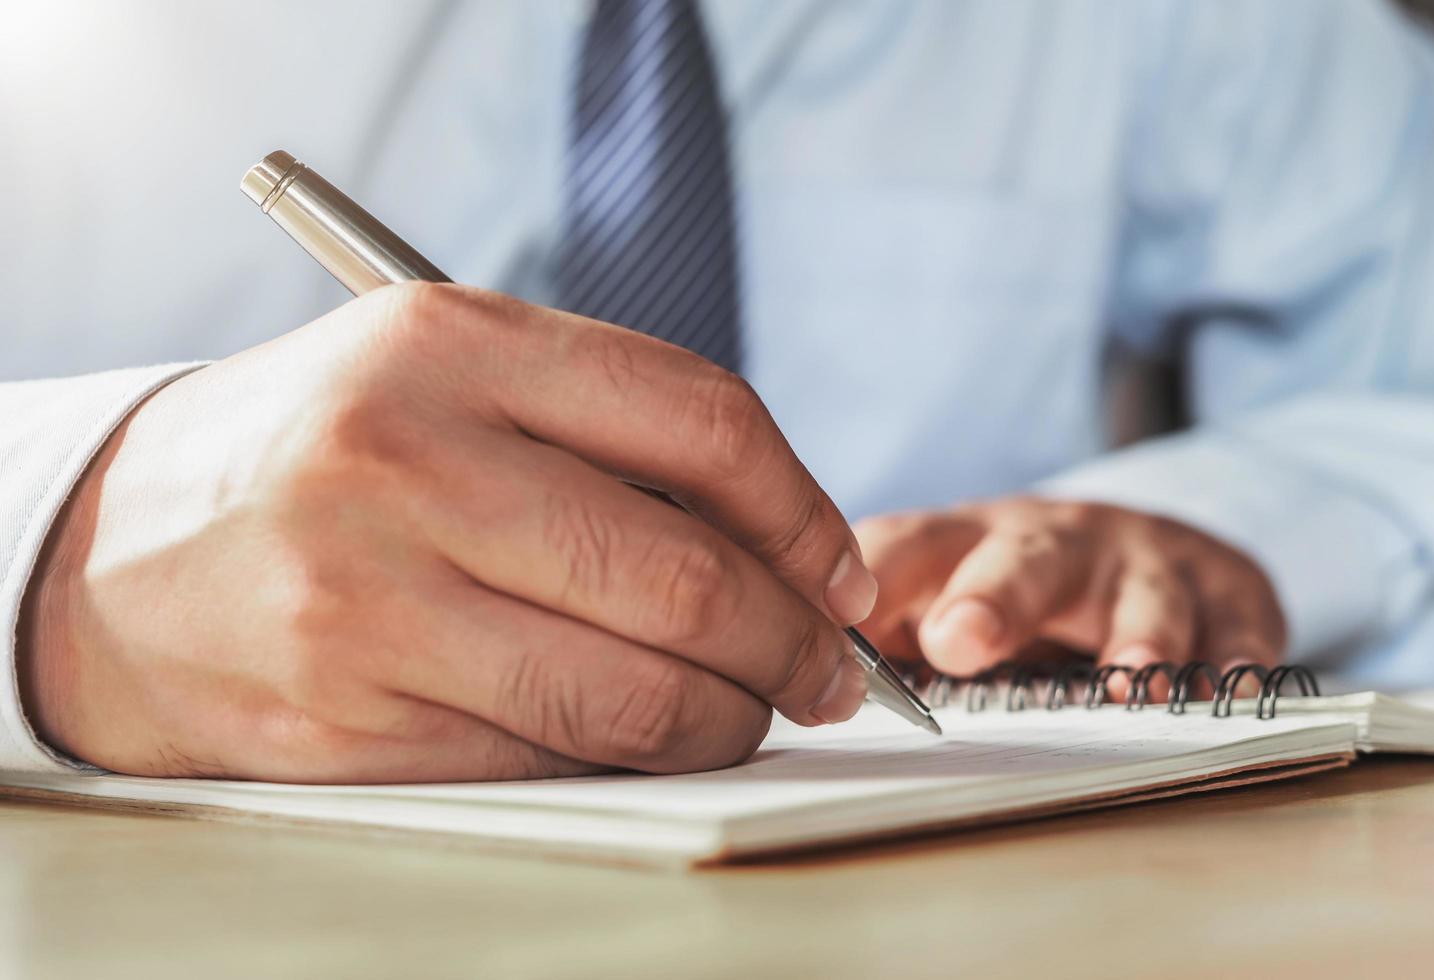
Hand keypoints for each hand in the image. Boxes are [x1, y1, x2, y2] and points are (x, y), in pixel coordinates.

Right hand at [19, 283, 876, 781]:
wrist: (119, 555)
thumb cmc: (319, 452)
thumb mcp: (443, 374)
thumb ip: (602, 429)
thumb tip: (780, 543)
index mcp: (448, 344)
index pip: (700, 423)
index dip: (805, 512)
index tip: (843, 572)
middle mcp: (406, 463)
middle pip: (683, 575)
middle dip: (793, 640)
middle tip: (829, 666)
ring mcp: (371, 603)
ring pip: (632, 696)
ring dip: (730, 719)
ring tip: (754, 710)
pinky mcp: (351, 723)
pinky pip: (549, 759)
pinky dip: (629, 758)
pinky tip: (647, 735)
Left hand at [854, 498, 1285, 699]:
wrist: (1140, 544)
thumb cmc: (1011, 585)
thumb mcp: (940, 594)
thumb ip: (882, 638)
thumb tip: (794, 692)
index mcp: (961, 544)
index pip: (904, 547)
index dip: (873, 581)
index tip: (842, 631)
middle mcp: (1048, 542)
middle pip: (1019, 559)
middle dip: (992, 596)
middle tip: (961, 640)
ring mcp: (1138, 563)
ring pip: (1137, 591)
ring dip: (1133, 633)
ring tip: (1128, 678)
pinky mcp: (1220, 591)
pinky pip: (1233, 622)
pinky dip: (1233, 653)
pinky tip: (1228, 681)